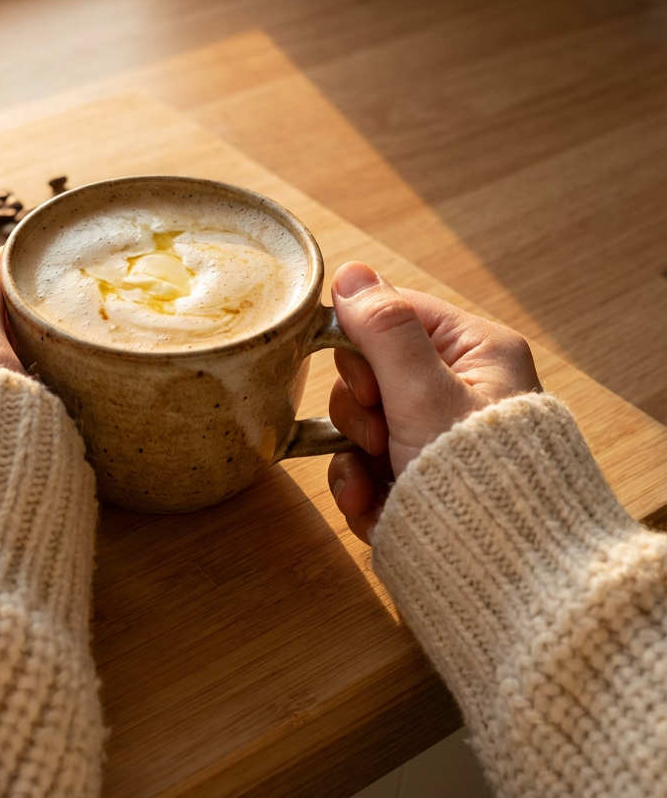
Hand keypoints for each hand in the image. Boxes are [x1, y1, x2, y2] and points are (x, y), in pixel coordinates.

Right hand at [327, 261, 540, 543]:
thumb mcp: (424, 394)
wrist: (503, 580)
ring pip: (360, 422)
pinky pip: (364, 463)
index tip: (365, 379)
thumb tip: (350, 272)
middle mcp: (455, 390)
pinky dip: (360, 485)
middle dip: (360, 409)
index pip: (394, 315)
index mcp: (474, 353)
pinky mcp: (414, 476)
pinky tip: (372, 505)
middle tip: (379, 434)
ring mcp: (433, 436)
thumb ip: (384, 331)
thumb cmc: (479, 480)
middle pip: (368, 371)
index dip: (361, 344)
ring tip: (375, 481)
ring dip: (354, 454)